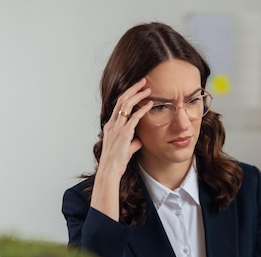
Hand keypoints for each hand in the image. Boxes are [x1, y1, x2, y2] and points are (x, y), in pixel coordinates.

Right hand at [91, 78, 152, 219]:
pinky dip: (142, 110)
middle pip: (121, 100)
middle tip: (143, 81)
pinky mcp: (124, 134)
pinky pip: (133, 118)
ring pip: (126, 105)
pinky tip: (150, 104)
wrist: (110, 170)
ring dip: (138, 95)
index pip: (118, 105)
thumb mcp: (125, 149)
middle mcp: (112, 124)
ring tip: (148, 88)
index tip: (137, 88)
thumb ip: (132, 142)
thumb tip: (139, 140)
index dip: (128, 95)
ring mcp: (117, 128)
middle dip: (133, 89)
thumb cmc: (116, 162)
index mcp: (111, 126)